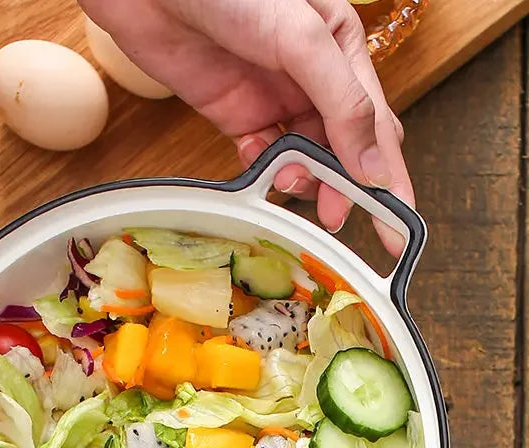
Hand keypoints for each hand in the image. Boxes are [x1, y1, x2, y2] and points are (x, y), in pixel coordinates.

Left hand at [79, 0, 411, 254]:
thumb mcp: (302, 39)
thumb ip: (342, 103)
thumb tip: (374, 166)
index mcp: (343, 51)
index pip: (377, 125)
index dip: (388, 176)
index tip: (394, 221)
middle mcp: (314, 80)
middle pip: (343, 149)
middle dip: (343, 186)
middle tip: (335, 216)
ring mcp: (276, 101)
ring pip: (304, 159)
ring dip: (302, 180)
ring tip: (289, 183)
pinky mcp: (239, 117)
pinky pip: (262, 157)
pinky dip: (264, 169)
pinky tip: (259, 163)